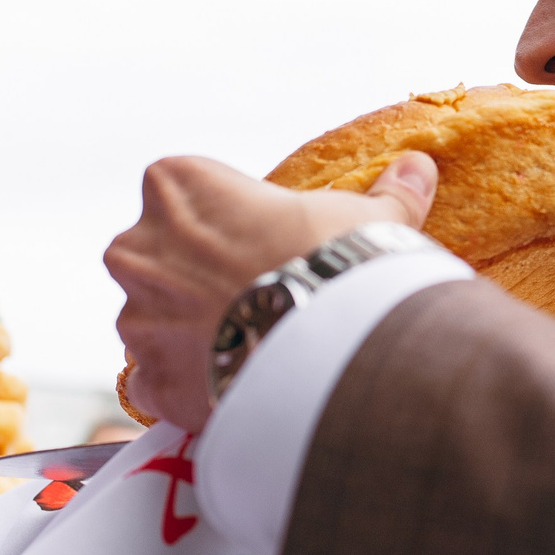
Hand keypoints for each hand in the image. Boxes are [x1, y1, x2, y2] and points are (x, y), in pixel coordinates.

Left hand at [105, 151, 438, 430]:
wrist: (328, 351)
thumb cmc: (339, 264)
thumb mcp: (372, 220)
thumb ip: (387, 194)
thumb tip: (417, 167)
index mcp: (179, 185)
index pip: (184, 186)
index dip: (225, 213)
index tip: (260, 235)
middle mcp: (139, 247)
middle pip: (158, 253)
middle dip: (194, 271)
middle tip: (254, 290)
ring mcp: (137, 318)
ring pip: (152, 318)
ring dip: (188, 329)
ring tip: (250, 344)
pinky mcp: (150, 381)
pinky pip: (153, 381)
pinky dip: (182, 385)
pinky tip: (227, 387)